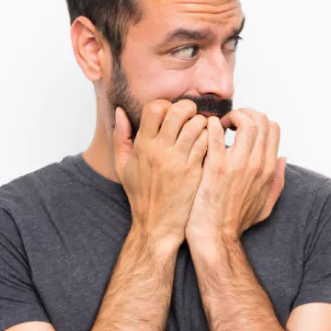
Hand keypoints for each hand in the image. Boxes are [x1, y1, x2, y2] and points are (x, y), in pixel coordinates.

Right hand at [114, 99, 209, 252]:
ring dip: (201, 122)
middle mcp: (160, 150)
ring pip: (196, 125)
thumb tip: (121, 111)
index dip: (166, 105)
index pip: (155, 108)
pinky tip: (206, 143)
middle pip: (178, 111)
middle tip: (191, 114)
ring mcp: (179, 161)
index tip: (171, 113)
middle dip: (188, 107)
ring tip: (200, 129)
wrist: (157, 225)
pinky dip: (209, 137)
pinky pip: (206, 143)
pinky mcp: (194, 172)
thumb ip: (121, 136)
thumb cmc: (141, 196)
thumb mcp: (123, 166)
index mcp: (142, 146)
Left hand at [185, 108, 286, 248]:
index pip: (272, 127)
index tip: (242, 129)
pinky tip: (205, 131)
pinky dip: (210, 125)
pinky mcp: (215, 168)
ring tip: (219, 126)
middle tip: (229, 123)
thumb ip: (277, 181)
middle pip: (260, 120)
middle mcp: (255, 164)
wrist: (215, 237)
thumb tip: (282, 159)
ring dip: (230, 116)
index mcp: (267, 169)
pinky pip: (215, 134)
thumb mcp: (266, 205)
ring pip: (244, 122)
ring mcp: (236, 165)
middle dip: (244, 113)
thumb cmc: (235, 223)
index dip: (257, 121)